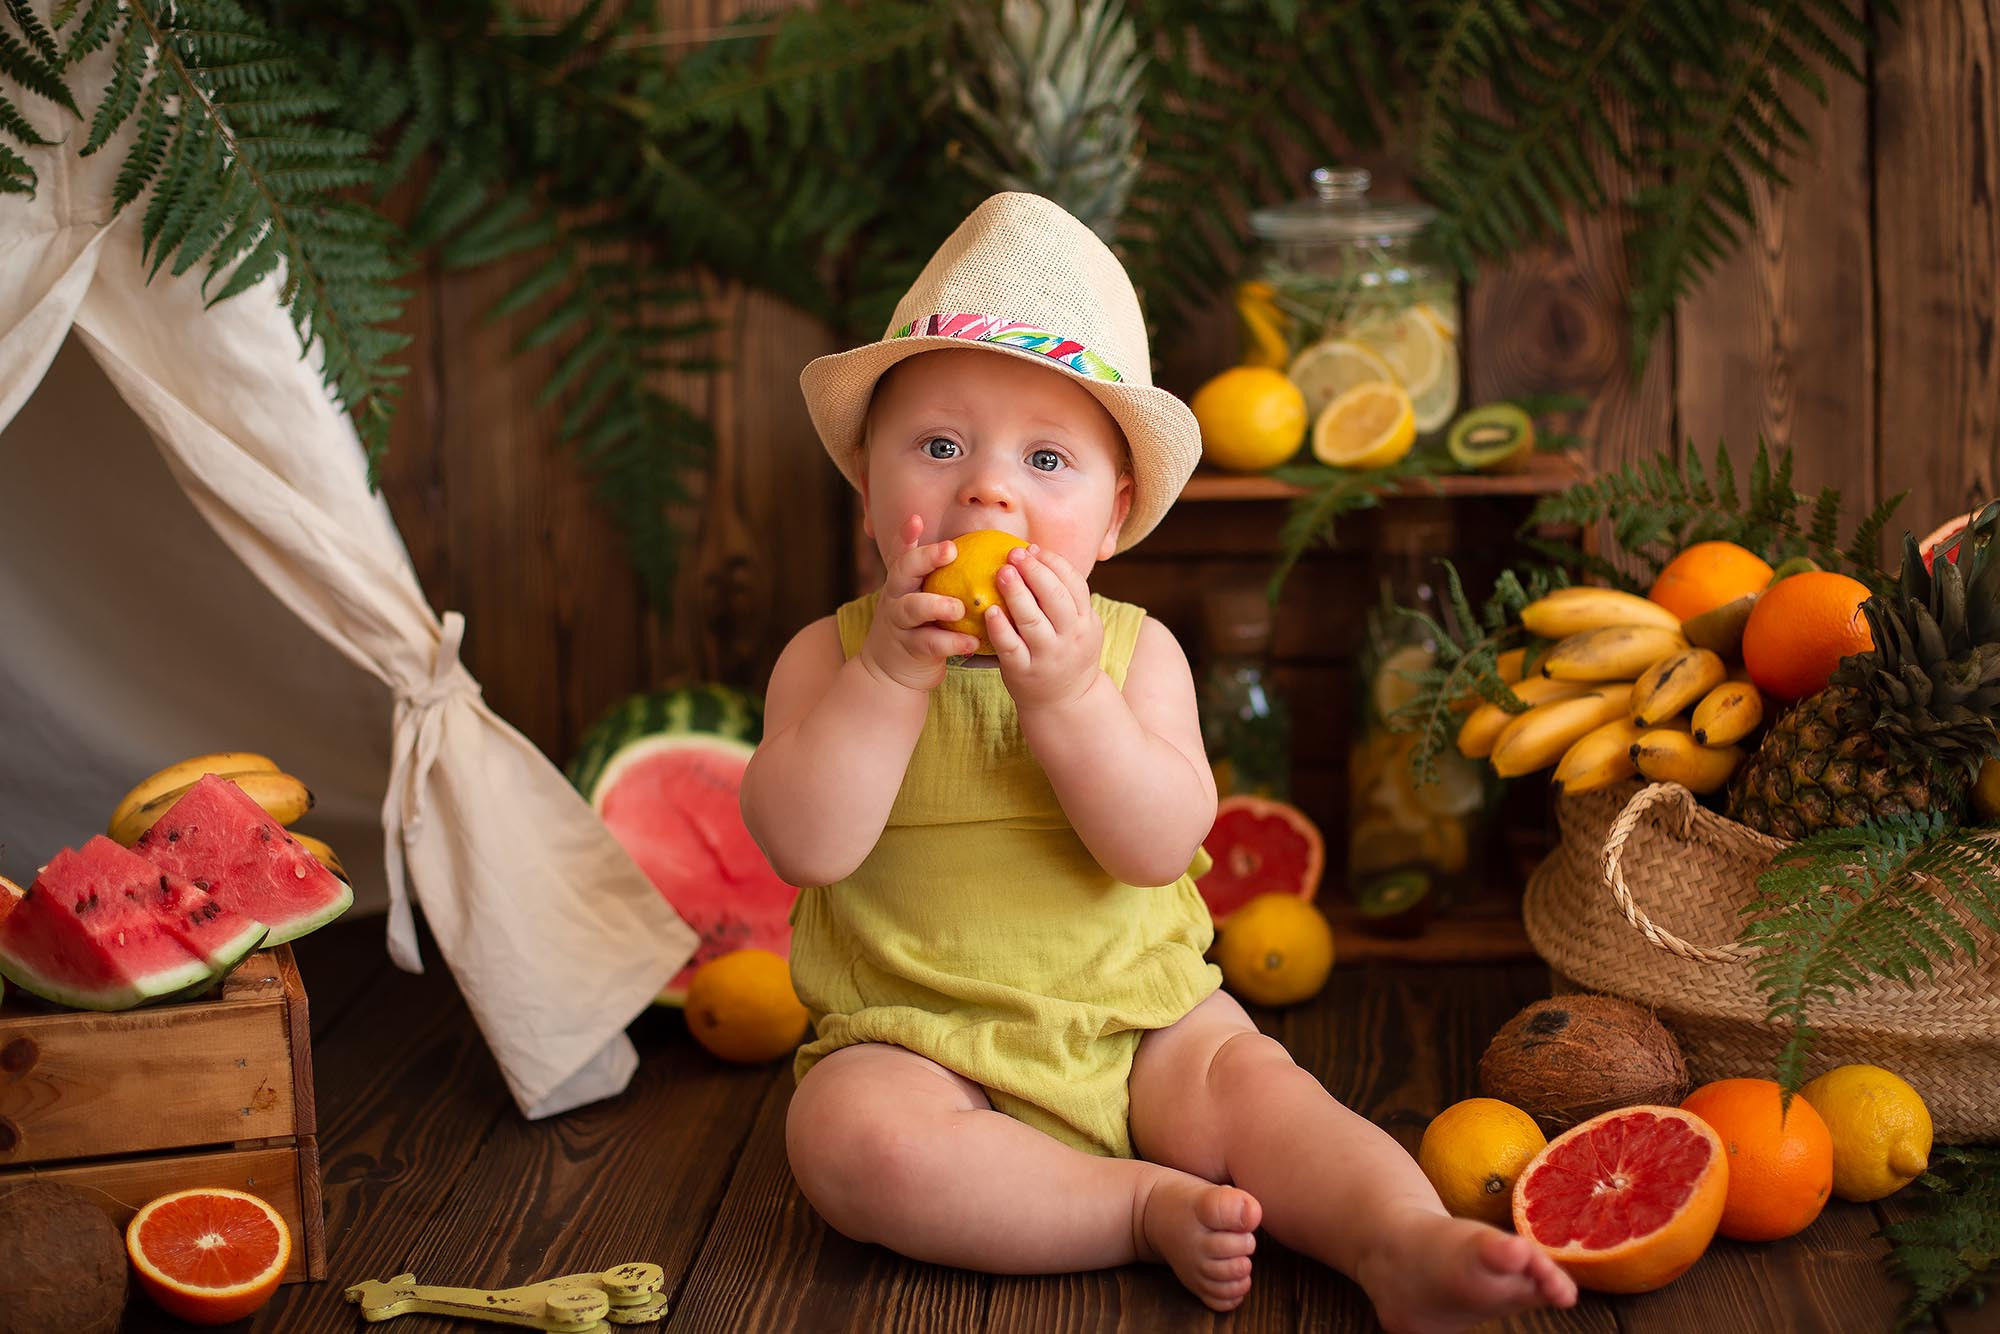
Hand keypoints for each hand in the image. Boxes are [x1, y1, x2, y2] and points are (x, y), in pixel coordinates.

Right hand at [858, 515, 982, 691]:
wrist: (893, 669)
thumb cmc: (924, 624)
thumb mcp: (926, 596)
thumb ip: (949, 577)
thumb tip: (1000, 553)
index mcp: (904, 578)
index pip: (903, 550)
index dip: (907, 534)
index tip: (917, 519)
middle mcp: (896, 594)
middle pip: (902, 569)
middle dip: (925, 557)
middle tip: (951, 550)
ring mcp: (899, 621)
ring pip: (912, 607)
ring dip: (936, 604)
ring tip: (959, 607)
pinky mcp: (908, 647)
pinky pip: (930, 643)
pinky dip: (952, 642)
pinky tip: (972, 642)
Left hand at [988, 545, 1103, 710]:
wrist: (1066, 702)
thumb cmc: (1066, 654)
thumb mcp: (1081, 627)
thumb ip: (1066, 598)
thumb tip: (1036, 555)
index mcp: (1086, 622)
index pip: (1074, 584)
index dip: (1053, 563)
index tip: (1033, 549)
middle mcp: (1070, 637)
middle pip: (1055, 597)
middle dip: (1035, 571)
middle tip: (1014, 553)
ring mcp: (1047, 655)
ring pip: (1032, 620)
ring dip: (1016, 593)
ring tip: (1002, 572)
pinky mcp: (1023, 671)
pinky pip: (1011, 646)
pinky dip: (1000, 627)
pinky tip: (989, 610)